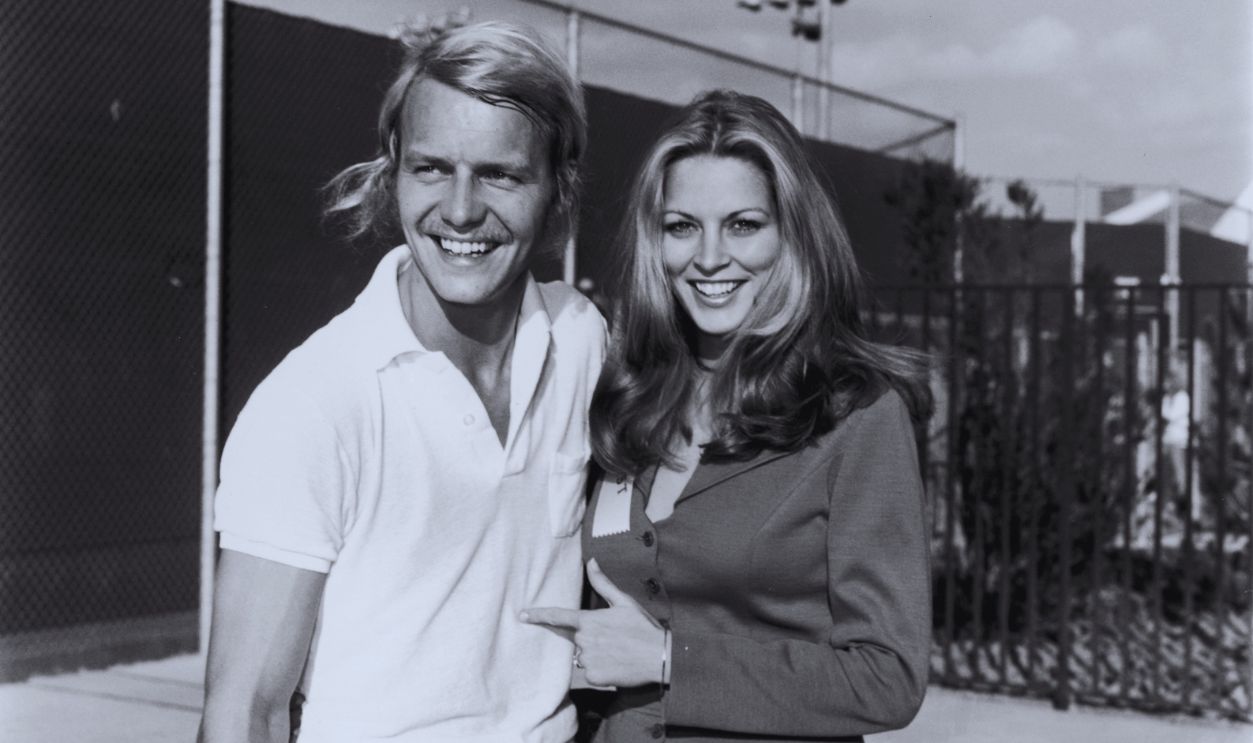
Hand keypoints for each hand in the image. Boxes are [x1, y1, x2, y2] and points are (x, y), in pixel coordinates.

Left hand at [521, 559, 665, 688]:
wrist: (659, 656)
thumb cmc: (642, 627)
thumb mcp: (624, 602)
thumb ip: (603, 583)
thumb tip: (591, 561)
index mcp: (589, 620)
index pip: (558, 616)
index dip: (538, 615)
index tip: (522, 615)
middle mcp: (584, 640)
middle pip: (578, 640)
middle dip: (592, 639)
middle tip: (615, 640)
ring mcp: (587, 659)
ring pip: (584, 657)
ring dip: (596, 655)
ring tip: (619, 652)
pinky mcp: (593, 677)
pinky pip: (591, 673)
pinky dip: (602, 670)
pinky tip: (617, 665)